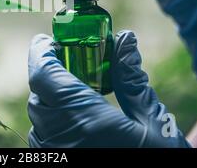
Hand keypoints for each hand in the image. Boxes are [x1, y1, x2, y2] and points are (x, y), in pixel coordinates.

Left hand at [27, 31, 190, 147]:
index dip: (41, 52)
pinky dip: (53, 120)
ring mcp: (56, 154)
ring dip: (51, 97)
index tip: (47, 40)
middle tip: (71, 61)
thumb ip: (132, 81)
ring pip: (38, 116)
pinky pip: (43, 137)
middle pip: (39, 93)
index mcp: (84, 120)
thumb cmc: (158, 162)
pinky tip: (77, 119)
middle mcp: (61, 138)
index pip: (43, 75)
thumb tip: (126, 41)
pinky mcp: (56, 163)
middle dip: (50, 73)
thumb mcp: (152, 124)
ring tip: (77, 89)